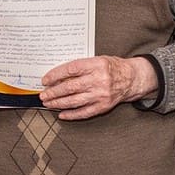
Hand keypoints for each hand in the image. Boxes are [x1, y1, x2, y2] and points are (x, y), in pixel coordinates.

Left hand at [39, 56, 156, 120]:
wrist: (132, 78)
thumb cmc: (113, 67)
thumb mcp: (98, 60)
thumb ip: (81, 67)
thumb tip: (58, 76)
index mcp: (97, 65)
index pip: (71, 69)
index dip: (56, 75)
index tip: (45, 79)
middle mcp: (99, 80)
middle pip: (70, 87)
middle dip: (53, 92)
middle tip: (43, 94)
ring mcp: (101, 95)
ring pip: (74, 101)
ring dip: (58, 103)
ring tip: (48, 103)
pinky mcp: (103, 106)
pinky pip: (84, 112)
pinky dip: (71, 114)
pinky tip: (62, 114)